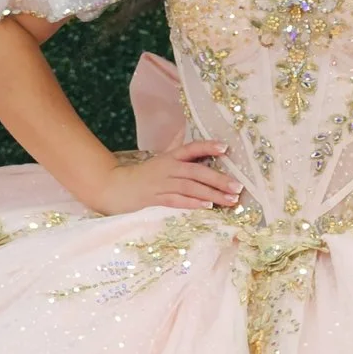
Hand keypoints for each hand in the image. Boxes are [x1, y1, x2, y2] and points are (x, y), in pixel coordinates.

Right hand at [83, 136, 242, 215]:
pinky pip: (177, 200)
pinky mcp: (155, 198)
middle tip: (238, 187)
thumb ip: (181, 159)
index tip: (226, 147)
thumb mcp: (162, 162)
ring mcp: (161, 183)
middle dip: (219, 179)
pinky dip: (192, 203)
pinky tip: (207, 206)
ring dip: (212, 194)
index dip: (208, 146)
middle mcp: (168, 168)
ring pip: (190, 187)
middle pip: (197, 171)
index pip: (191, 148)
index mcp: (170, 157)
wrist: (114, 187)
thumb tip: (203, 154)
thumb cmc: (144, 176)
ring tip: (230, 200)